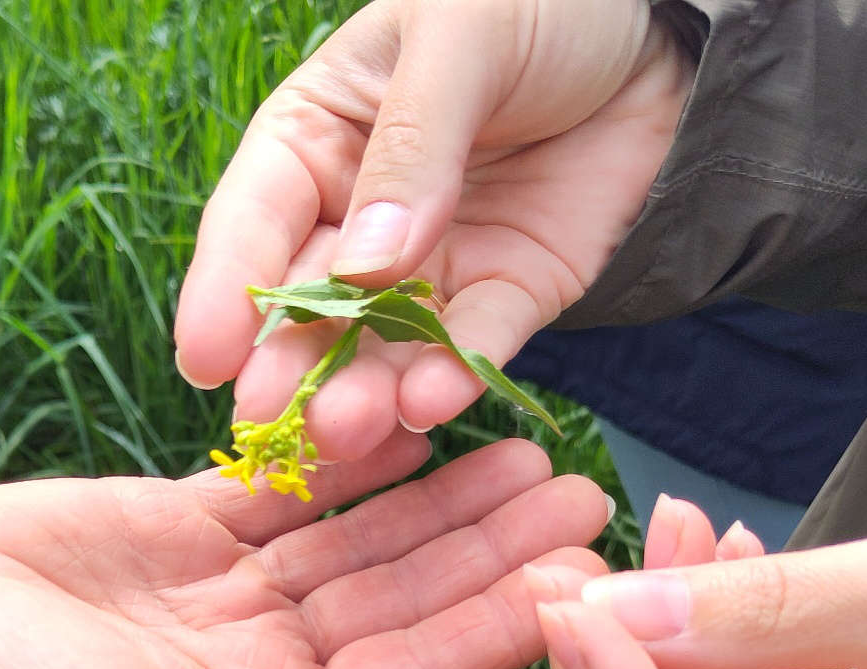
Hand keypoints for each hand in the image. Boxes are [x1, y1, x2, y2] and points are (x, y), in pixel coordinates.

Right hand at [0, 433, 608, 668]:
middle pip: (405, 601)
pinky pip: (287, 490)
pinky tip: (417, 420)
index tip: (579, 578)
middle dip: (491, 550)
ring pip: (359, 541)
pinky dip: (350, 458)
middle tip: (583, 492)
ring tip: (528, 445)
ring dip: (440, 499)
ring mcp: (228, 598)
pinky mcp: (183, 527)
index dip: (498, 627)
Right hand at [174, 0, 692, 461]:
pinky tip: (432, 403)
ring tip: (350, 427)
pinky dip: (452, 377)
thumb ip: (412, 145)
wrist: (661, 33)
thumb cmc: (536, 1)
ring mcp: (432, 265)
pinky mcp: (507, 297)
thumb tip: (364, 261)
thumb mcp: (461, 39)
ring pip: (382, 345)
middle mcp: (358, 215)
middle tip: (271, 418)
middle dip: (289, 364)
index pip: (254, 221)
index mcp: (315, 137)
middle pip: (309, 304)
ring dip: (363, 390)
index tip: (206, 358)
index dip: (225, 290)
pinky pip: (471, 347)